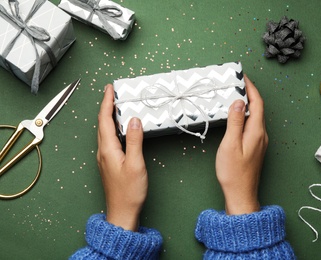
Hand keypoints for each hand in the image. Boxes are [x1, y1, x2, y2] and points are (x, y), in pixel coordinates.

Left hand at [97, 84, 146, 230]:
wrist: (122, 211)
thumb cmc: (129, 191)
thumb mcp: (135, 164)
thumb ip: (135, 141)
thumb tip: (135, 120)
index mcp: (108, 149)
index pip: (105, 120)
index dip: (106, 102)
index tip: (110, 88)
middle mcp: (103, 151)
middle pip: (102, 123)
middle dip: (106, 106)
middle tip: (113, 92)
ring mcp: (105, 157)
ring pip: (104, 131)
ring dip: (108, 116)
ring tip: (116, 105)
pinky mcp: (109, 162)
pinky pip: (108, 139)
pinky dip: (112, 127)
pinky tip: (119, 128)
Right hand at [216, 75, 267, 214]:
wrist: (241, 194)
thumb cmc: (233, 172)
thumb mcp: (230, 144)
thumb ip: (236, 122)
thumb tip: (239, 102)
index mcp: (256, 132)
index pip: (257, 103)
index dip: (251, 88)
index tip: (243, 76)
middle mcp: (261, 135)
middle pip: (258, 108)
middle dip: (249, 93)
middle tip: (236, 83)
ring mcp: (259, 141)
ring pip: (255, 116)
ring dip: (247, 104)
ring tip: (235, 95)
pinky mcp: (255, 147)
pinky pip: (252, 125)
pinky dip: (246, 115)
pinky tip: (237, 116)